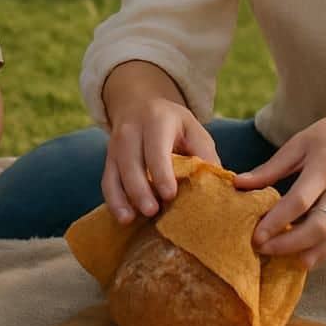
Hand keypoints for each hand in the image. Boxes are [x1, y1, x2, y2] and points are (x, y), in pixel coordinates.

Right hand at [101, 96, 218, 223]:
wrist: (139, 105)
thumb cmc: (174, 124)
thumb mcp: (194, 130)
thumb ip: (204, 155)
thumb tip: (219, 186)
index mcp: (156, 121)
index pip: (156, 149)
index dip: (161, 173)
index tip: (169, 195)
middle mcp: (130, 131)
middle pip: (130, 162)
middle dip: (139, 188)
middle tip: (151, 212)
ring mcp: (115, 145)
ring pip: (114, 173)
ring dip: (121, 198)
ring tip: (130, 219)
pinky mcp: (109, 160)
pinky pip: (107, 181)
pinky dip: (113, 200)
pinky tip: (124, 217)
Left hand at [234, 108, 325, 268]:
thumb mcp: (300, 143)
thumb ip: (270, 168)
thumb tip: (239, 184)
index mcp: (325, 166)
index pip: (299, 201)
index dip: (276, 221)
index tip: (256, 235)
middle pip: (317, 225)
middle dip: (288, 243)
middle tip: (262, 248)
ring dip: (304, 251)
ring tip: (277, 257)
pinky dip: (322, 251)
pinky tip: (302, 259)